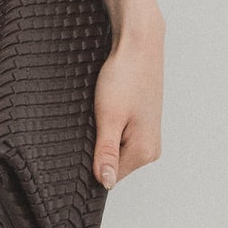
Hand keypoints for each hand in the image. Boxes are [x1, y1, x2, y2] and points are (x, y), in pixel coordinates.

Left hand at [92, 18, 163, 189]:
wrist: (138, 44)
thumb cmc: (125, 77)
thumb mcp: (109, 117)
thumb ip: (106, 152)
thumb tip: (105, 182)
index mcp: (144, 152)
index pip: (110, 177)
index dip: (89, 166)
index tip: (77, 148)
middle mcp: (150, 148)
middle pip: (112, 163)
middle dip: (95, 149)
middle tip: (86, 125)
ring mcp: (146, 134)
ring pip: (114, 147)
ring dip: (100, 135)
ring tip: (96, 113)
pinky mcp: (140, 121)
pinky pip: (118, 134)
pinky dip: (106, 125)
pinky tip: (102, 109)